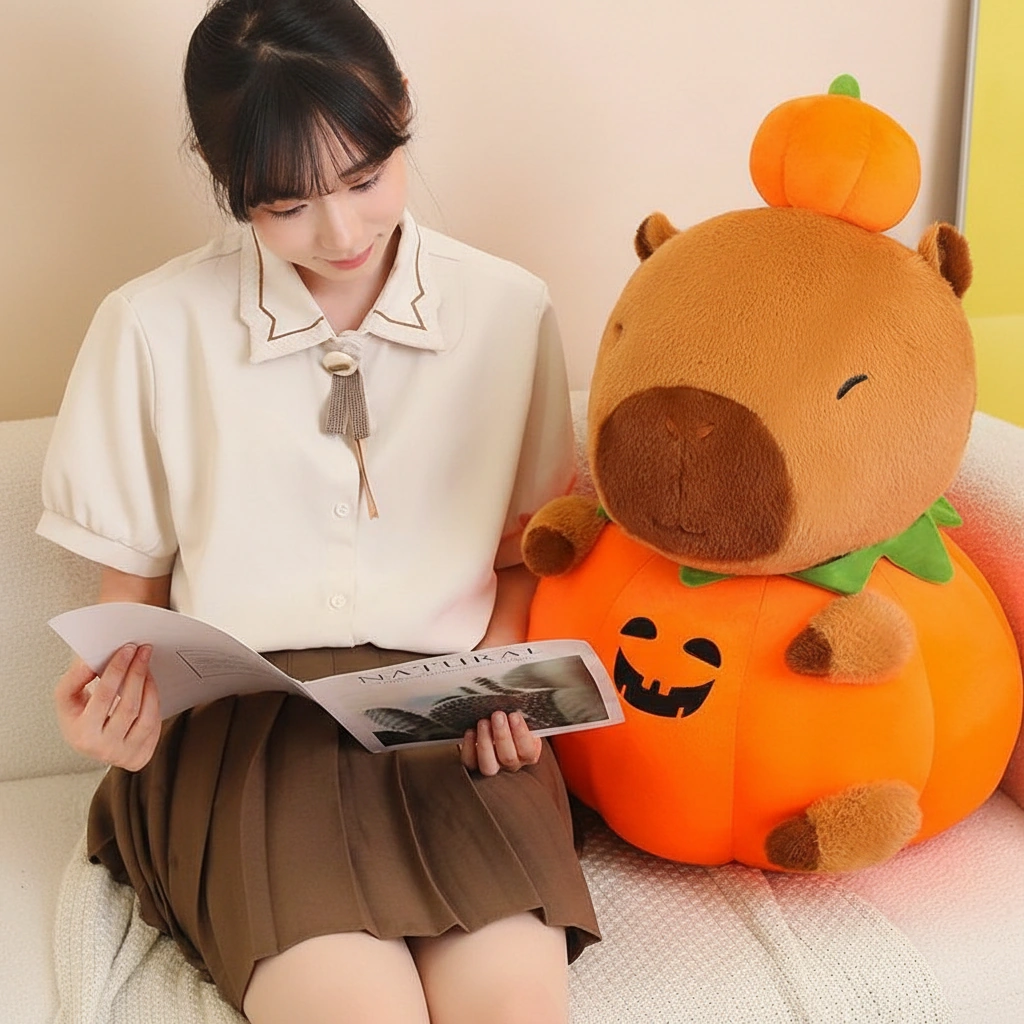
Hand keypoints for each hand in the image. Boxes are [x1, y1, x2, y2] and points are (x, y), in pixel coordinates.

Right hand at [54, 644, 161, 770]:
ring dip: (149, 686)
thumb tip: (90, 658)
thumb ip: (75, 677)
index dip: (117, 670)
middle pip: (129, 706)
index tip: (127, 650)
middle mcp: (103, 748)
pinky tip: (149, 686)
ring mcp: (124, 754)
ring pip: (147, 716)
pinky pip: (155, 724)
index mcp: (82, 734)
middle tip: (142, 652)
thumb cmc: (78, 719)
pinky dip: (154, 701)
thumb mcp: (67, 699)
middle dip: (137, 673)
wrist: (90, 744)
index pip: (104, 697)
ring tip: (146, 666)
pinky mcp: (141, 755)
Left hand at [460, 710, 541, 775]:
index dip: (521, 734)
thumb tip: (514, 703)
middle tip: (498, 715)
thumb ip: (519, 716)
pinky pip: (470, 761)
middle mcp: (511, 764)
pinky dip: (469, 746)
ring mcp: (492, 766)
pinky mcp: (474, 765)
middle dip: (502, 735)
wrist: (496, 727)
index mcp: (527, 754)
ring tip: (483, 722)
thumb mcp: (519, 718)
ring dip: (485, 742)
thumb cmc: (510, 721)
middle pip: (508, 758)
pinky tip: (470, 731)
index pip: (528, 751)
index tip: (514, 715)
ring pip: (489, 765)